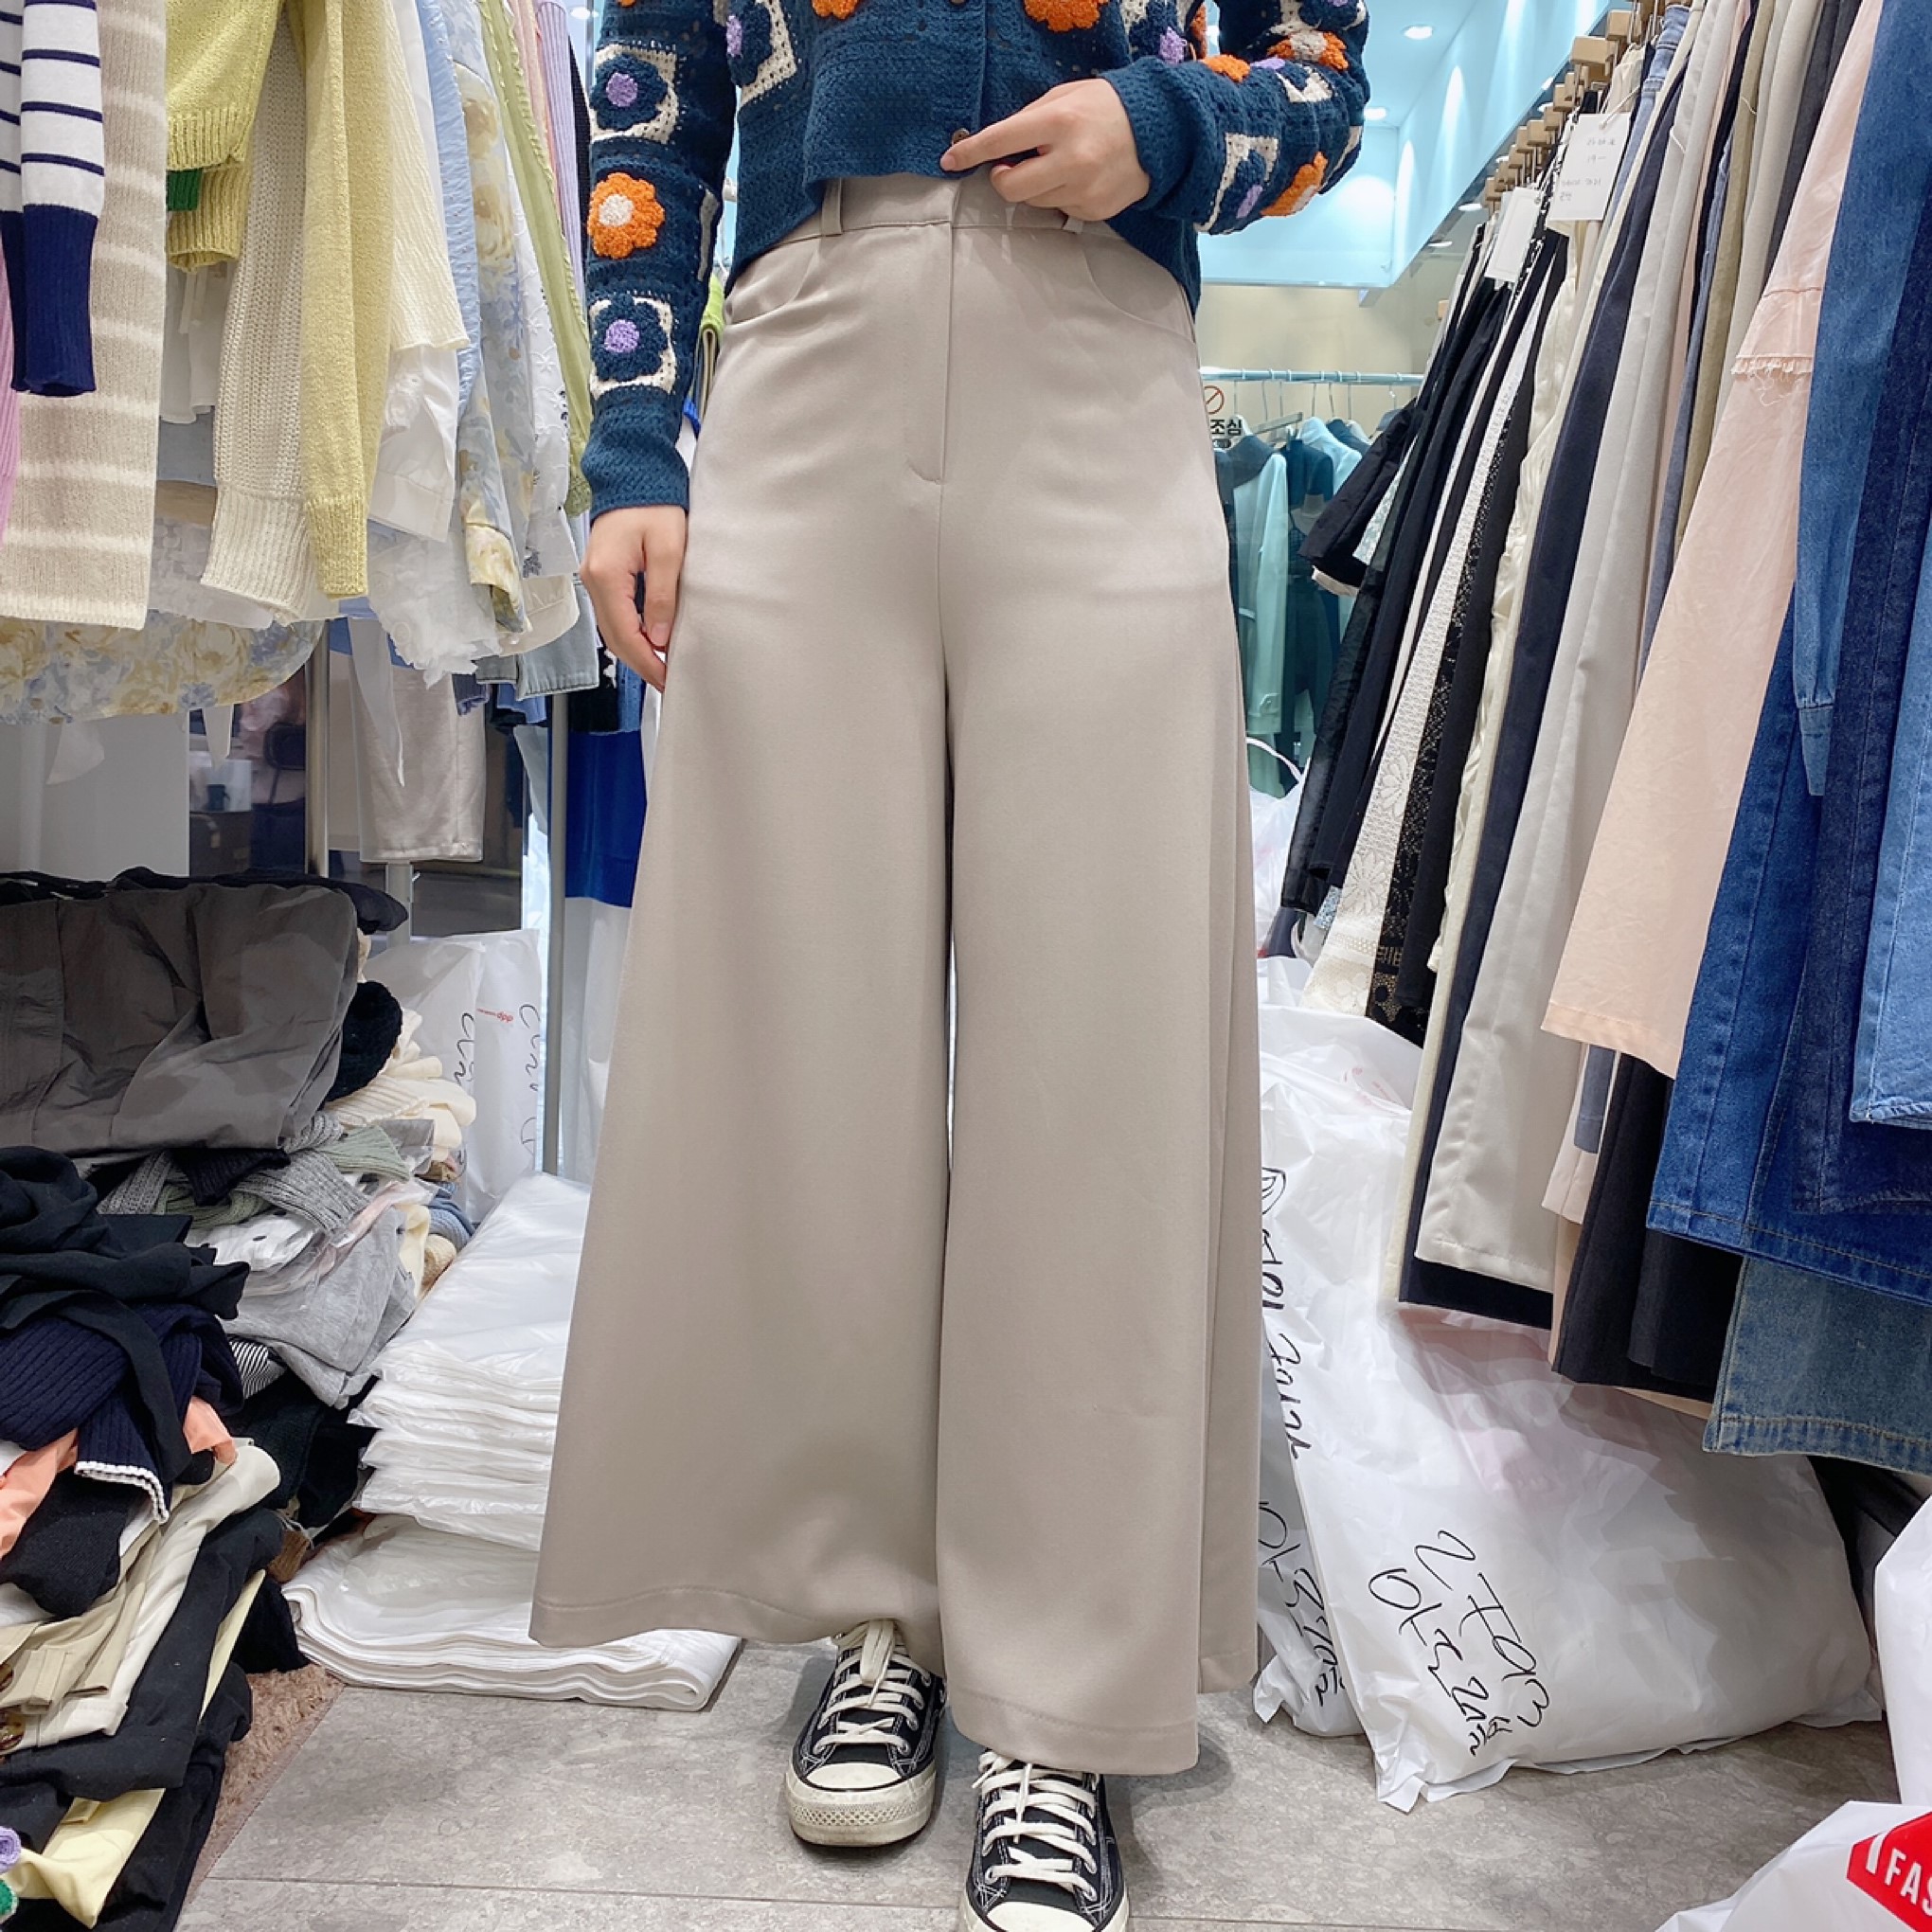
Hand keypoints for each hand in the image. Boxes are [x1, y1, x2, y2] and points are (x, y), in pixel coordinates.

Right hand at [580, 504, 686, 691]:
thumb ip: (661, 595)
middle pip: (613, 636)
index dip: (646, 660)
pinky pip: (614, 614)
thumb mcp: (667, 549)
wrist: (635, 476)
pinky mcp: (602, 575)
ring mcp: (594, 578)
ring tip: (661, 666)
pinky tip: (650, 641)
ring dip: (635, 650)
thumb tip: (658, 637)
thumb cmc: (654, 505)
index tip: (666, 678)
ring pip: (611, 628)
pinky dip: (631, 632)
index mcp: (606, 576)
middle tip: (666, 681)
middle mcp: (593, 580)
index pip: (625, 633)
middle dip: (640, 662)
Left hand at [940, 79, 1150, 222]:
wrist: (1161, 132)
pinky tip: (1080, 178)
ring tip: (1059, 165)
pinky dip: (1060, 196)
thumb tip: (996, 147)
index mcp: (1059, 122)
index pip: (1001, 140)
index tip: (950, 160)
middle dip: (1002, 180)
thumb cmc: (1105, 108)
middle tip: (1009, 168)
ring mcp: (1083, 190)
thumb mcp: (1065, 97)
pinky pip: (1060, 210)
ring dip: (1035, 186)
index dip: (971, 152)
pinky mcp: (1094, 211)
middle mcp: (1070, 160)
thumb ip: (1029, 120)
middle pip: (1011, 188)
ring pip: (1034, 202)